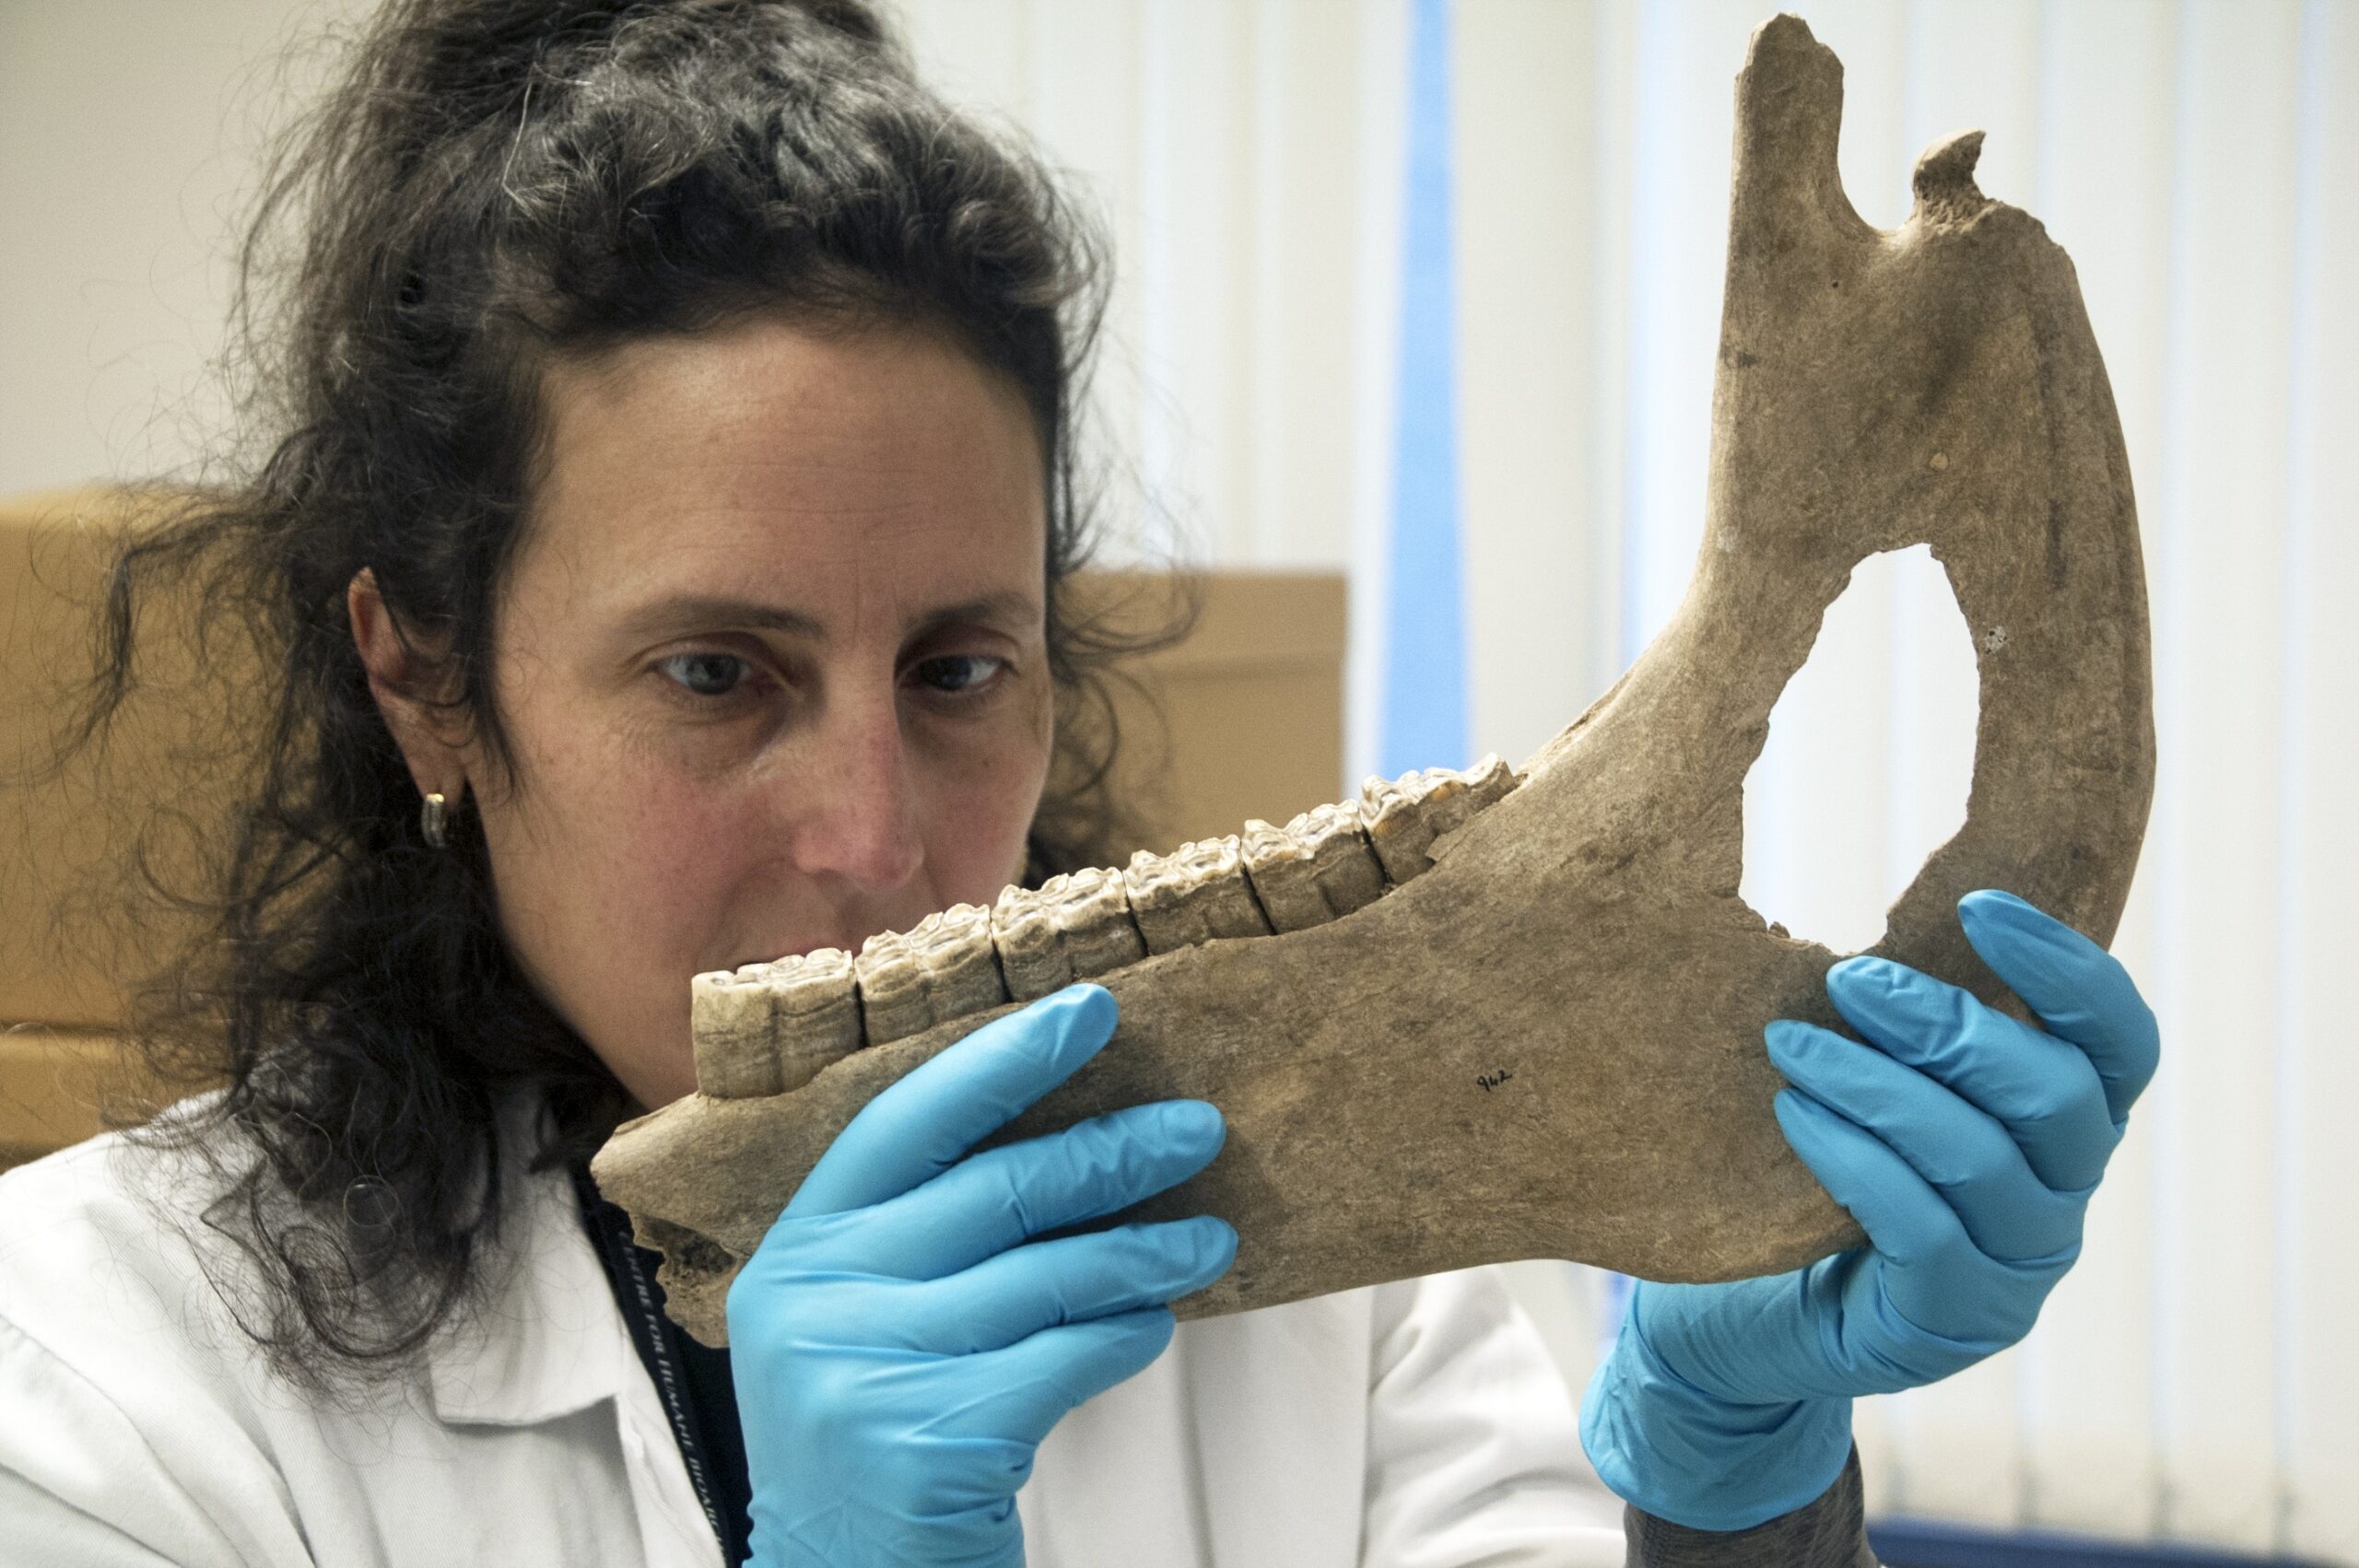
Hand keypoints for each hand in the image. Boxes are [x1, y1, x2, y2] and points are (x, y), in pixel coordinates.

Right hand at [728, 984, 1235, 1566]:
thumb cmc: (876, 1442)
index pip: (909, 1121)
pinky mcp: (927, 1441)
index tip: (1095, 1012)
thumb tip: (1074, 1142)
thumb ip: (924, 1241)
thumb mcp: (863, 1324)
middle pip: (996, 1190)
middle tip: (1199, 1128)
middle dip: (1112, 1151)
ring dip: (1147, 1251)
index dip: (1005, 1061)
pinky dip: (1124, 1335)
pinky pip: (1062, 1358)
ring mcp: (864, 1371)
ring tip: (1213, 1241)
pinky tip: (1156, 1324)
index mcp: (798, 1249)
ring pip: (1046, 1275)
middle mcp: (816, 1300)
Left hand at [1579, 890, 2159, 1529]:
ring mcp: (2016, 1270)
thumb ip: (1908, 1024)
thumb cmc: (1822, 1170)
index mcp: (2067, 1124)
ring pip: (1980, 1159)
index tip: (1977, 904)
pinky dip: (1853, 1158)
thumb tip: (1870, 933)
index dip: (2067, 969)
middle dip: (1949, 1023)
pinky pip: (1919, 1228)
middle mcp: (2063, 1196)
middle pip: (2055, 1094)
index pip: (2120, 1040)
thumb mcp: (1883, 1084)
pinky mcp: (1949, 1322)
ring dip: (1878, 1085)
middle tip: (1848, 979)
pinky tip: (1793, 1114)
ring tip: (1789, 1041)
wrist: (1754, 1316)